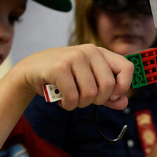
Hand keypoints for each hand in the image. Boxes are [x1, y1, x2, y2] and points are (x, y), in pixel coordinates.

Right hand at [18, 44, 133, 110]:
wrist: (30, 72)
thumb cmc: (62, 78)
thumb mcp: (88, 83)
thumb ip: (107, 94)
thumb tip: (123, 102)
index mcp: (100, 53)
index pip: (127, 67)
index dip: (123, 86)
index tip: (112, 96)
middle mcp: (89, 51)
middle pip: (108, 86)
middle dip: (97, 101)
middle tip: (85, 100)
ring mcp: (74, 57)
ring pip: (90, 94)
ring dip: (80, 104)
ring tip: (71, 99)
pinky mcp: (59, 67)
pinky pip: (73, 97)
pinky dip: (68, 105)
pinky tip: (62, 101)